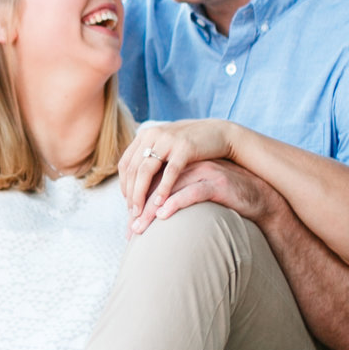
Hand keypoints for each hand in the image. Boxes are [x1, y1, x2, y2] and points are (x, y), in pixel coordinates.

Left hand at [118, 118, 239, 232]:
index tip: (127, 204)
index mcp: (148, 135)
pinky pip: (171, 172)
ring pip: (146, 171)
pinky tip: (161, 206)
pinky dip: (163, 189)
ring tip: (140, 215)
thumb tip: (135, 179)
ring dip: (140, 194)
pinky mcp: (187, 149)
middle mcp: (155, 135)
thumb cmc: (196, 146)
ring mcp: (170, 141)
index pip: (126, 163)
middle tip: (131, 216)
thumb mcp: (170, 148)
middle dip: (131, 195)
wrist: (224, 133)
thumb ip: (153, 158)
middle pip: (134, 169)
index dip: (124, 185)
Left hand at [139, 158, 282, 234]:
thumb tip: (153, 211)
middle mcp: (189, 165)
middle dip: (139, 209)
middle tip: (130, 231)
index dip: (137, 200)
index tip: (128, 223)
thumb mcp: (199, 190)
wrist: (261, 195)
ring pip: (168, 190)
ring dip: (151, 211)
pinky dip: (175, 203)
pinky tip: (163, 215)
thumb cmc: (226, 197)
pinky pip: (191, 192)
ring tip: (139, 228)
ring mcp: (203, 172)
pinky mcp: (216, 182)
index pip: (151, 180)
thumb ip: (178, 192)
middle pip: (155, 185)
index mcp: (181, 164)